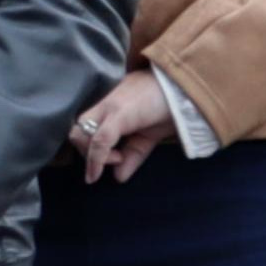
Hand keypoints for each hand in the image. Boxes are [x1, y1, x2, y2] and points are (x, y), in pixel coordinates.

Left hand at [70, 70, 174, 184]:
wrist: (187, 88)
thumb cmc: (171, 108)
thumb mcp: (149, 136)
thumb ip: (133, 154)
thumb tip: (118, 177)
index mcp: (111, 108)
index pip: (86, 129)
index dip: (89, 150)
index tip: (111, 162)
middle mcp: (105, 106)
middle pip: (78, 130)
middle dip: (87, 153)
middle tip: (115, 159)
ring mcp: (109, 107)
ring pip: (81, 134)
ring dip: (93, 156)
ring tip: (119, 157)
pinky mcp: (118, 111)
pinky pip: (100, 138)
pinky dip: (96, 159)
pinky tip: (97, 174)